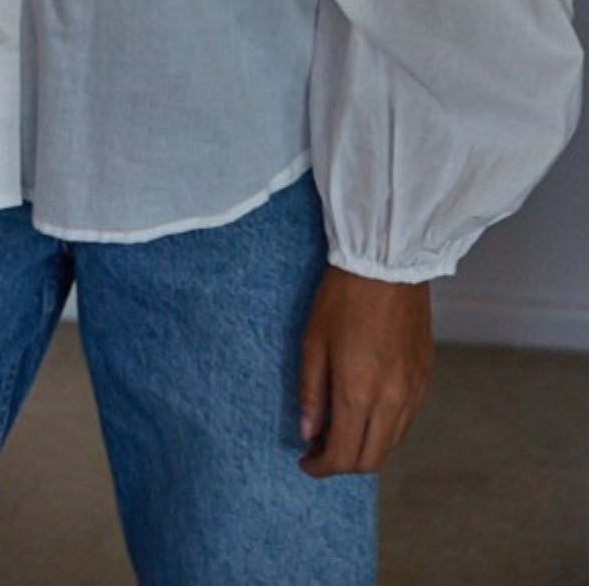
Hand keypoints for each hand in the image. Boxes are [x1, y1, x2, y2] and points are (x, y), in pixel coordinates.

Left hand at [297, 267, 431, 476]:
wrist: (386, 263)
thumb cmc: (343, 296)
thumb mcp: (313, 341)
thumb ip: (311, 392)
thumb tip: (309, 433)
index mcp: (359, 392)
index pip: (343, 456)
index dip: (321, 467)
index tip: (306, 460)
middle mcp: (391, 400)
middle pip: (371, 459)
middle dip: (343, 463)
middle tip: (320, 447)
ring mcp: (413, 391)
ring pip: (391, 444)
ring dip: (365, 447)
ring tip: (340, 428)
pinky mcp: (425, 378)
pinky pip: (406, 421)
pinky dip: (384, 429)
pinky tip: (366, 410)